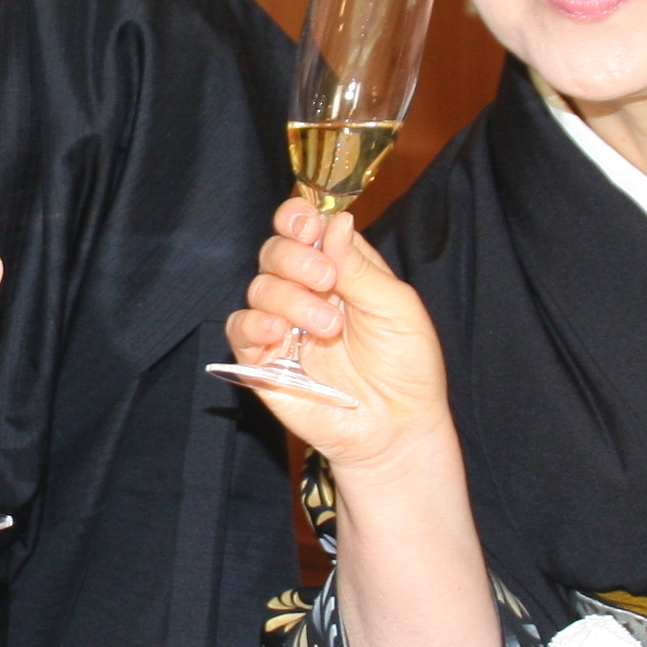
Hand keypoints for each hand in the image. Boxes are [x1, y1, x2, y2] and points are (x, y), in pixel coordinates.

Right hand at [225, 198, 450, 470]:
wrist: (397, 428)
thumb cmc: (406, 367)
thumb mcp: (396, 308)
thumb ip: (360, 267)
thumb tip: (336, 221)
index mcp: (339, 271)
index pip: (303, 229)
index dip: (297, 218)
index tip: (307, 225)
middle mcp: (306, 293)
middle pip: (275, 251)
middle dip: (295, 258)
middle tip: (327, 281)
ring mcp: (283, 327)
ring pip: (259, 287)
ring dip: (290, 299)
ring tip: (327, 328)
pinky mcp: (263, 361)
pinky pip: (239, 329)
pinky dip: (254, 324)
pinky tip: (279, 333)